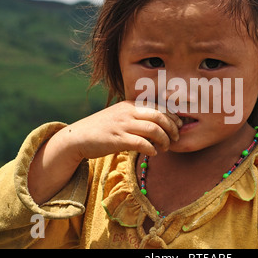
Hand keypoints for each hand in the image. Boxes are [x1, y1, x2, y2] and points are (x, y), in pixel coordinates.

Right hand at [65, 100, 182, 159]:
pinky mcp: (117, 139)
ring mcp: (122, 125)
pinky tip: (153, 153)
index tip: (179, 125)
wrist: (78, 136)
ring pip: (153, 129)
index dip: (172, 116)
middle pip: (159, 116)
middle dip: (172, 128)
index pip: (158, 106)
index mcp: (130, 104)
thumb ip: (137, 117)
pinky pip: (141, 143)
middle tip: (175, 138)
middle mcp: (128, 112)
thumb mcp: (120, 116)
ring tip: (165, 148)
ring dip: (164, 140)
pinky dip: (151, 148)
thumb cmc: (102, 128)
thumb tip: (158, 124)